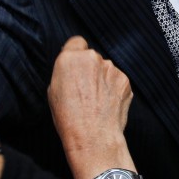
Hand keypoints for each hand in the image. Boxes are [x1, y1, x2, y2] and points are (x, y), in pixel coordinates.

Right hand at [48, 36, 134, 178]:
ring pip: (106, 69)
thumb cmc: (68, 118)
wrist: (93, 137)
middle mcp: (92, 58)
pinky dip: (113, 90)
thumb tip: (72, 68)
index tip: (76, 65)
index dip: (76, 54)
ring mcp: (111, 68)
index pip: (76, 42)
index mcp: (70, 58)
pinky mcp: (125, 80)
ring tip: (96, 101)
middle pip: (92, 57)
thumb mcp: (53, 91)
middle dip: (89, 69)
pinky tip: (107, 104)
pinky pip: (117, 80)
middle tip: (84, 90)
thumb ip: (65, 72)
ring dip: (102, 80)